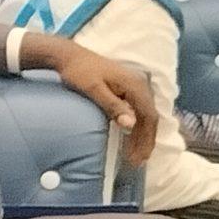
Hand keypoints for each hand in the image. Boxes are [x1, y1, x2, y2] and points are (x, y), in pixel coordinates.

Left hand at [28, 35, 157, 168]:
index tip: (139, 157)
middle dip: (145, 141)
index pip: (149, 116)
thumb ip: (112, 105)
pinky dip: (136, 126)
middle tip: (137, 162)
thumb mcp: (93, 89)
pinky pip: (138, 110)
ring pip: (145, 115)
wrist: (69, 56)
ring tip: (135, 156)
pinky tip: (130, 138)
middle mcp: (139, 85)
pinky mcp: (127, 89)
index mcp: (135, 85)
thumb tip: (131, 124)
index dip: (146, 138)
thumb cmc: (79, 72)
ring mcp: (134, 86)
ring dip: (142, 136)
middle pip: (150, 117)